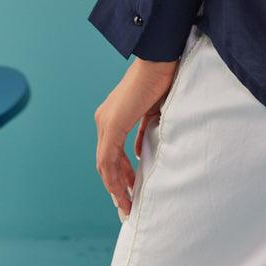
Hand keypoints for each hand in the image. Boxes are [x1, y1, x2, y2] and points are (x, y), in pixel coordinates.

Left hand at [94, 57, 178, 219]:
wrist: (160, 60)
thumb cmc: (161, 80)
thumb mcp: (152, 113)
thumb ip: (142, 132)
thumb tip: (140, 152)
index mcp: (112, 116)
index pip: (111, 153)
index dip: (119, 174)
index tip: (129, 189)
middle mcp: (104, 120)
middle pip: (105, 162)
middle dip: (116, 185)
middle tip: (127, 204)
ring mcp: (106, 122)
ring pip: (105, 164)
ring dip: (115, 187)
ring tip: (126, 205)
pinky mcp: (113, 124)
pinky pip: (109, 159)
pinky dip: (115, 178)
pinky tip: (125, 191)